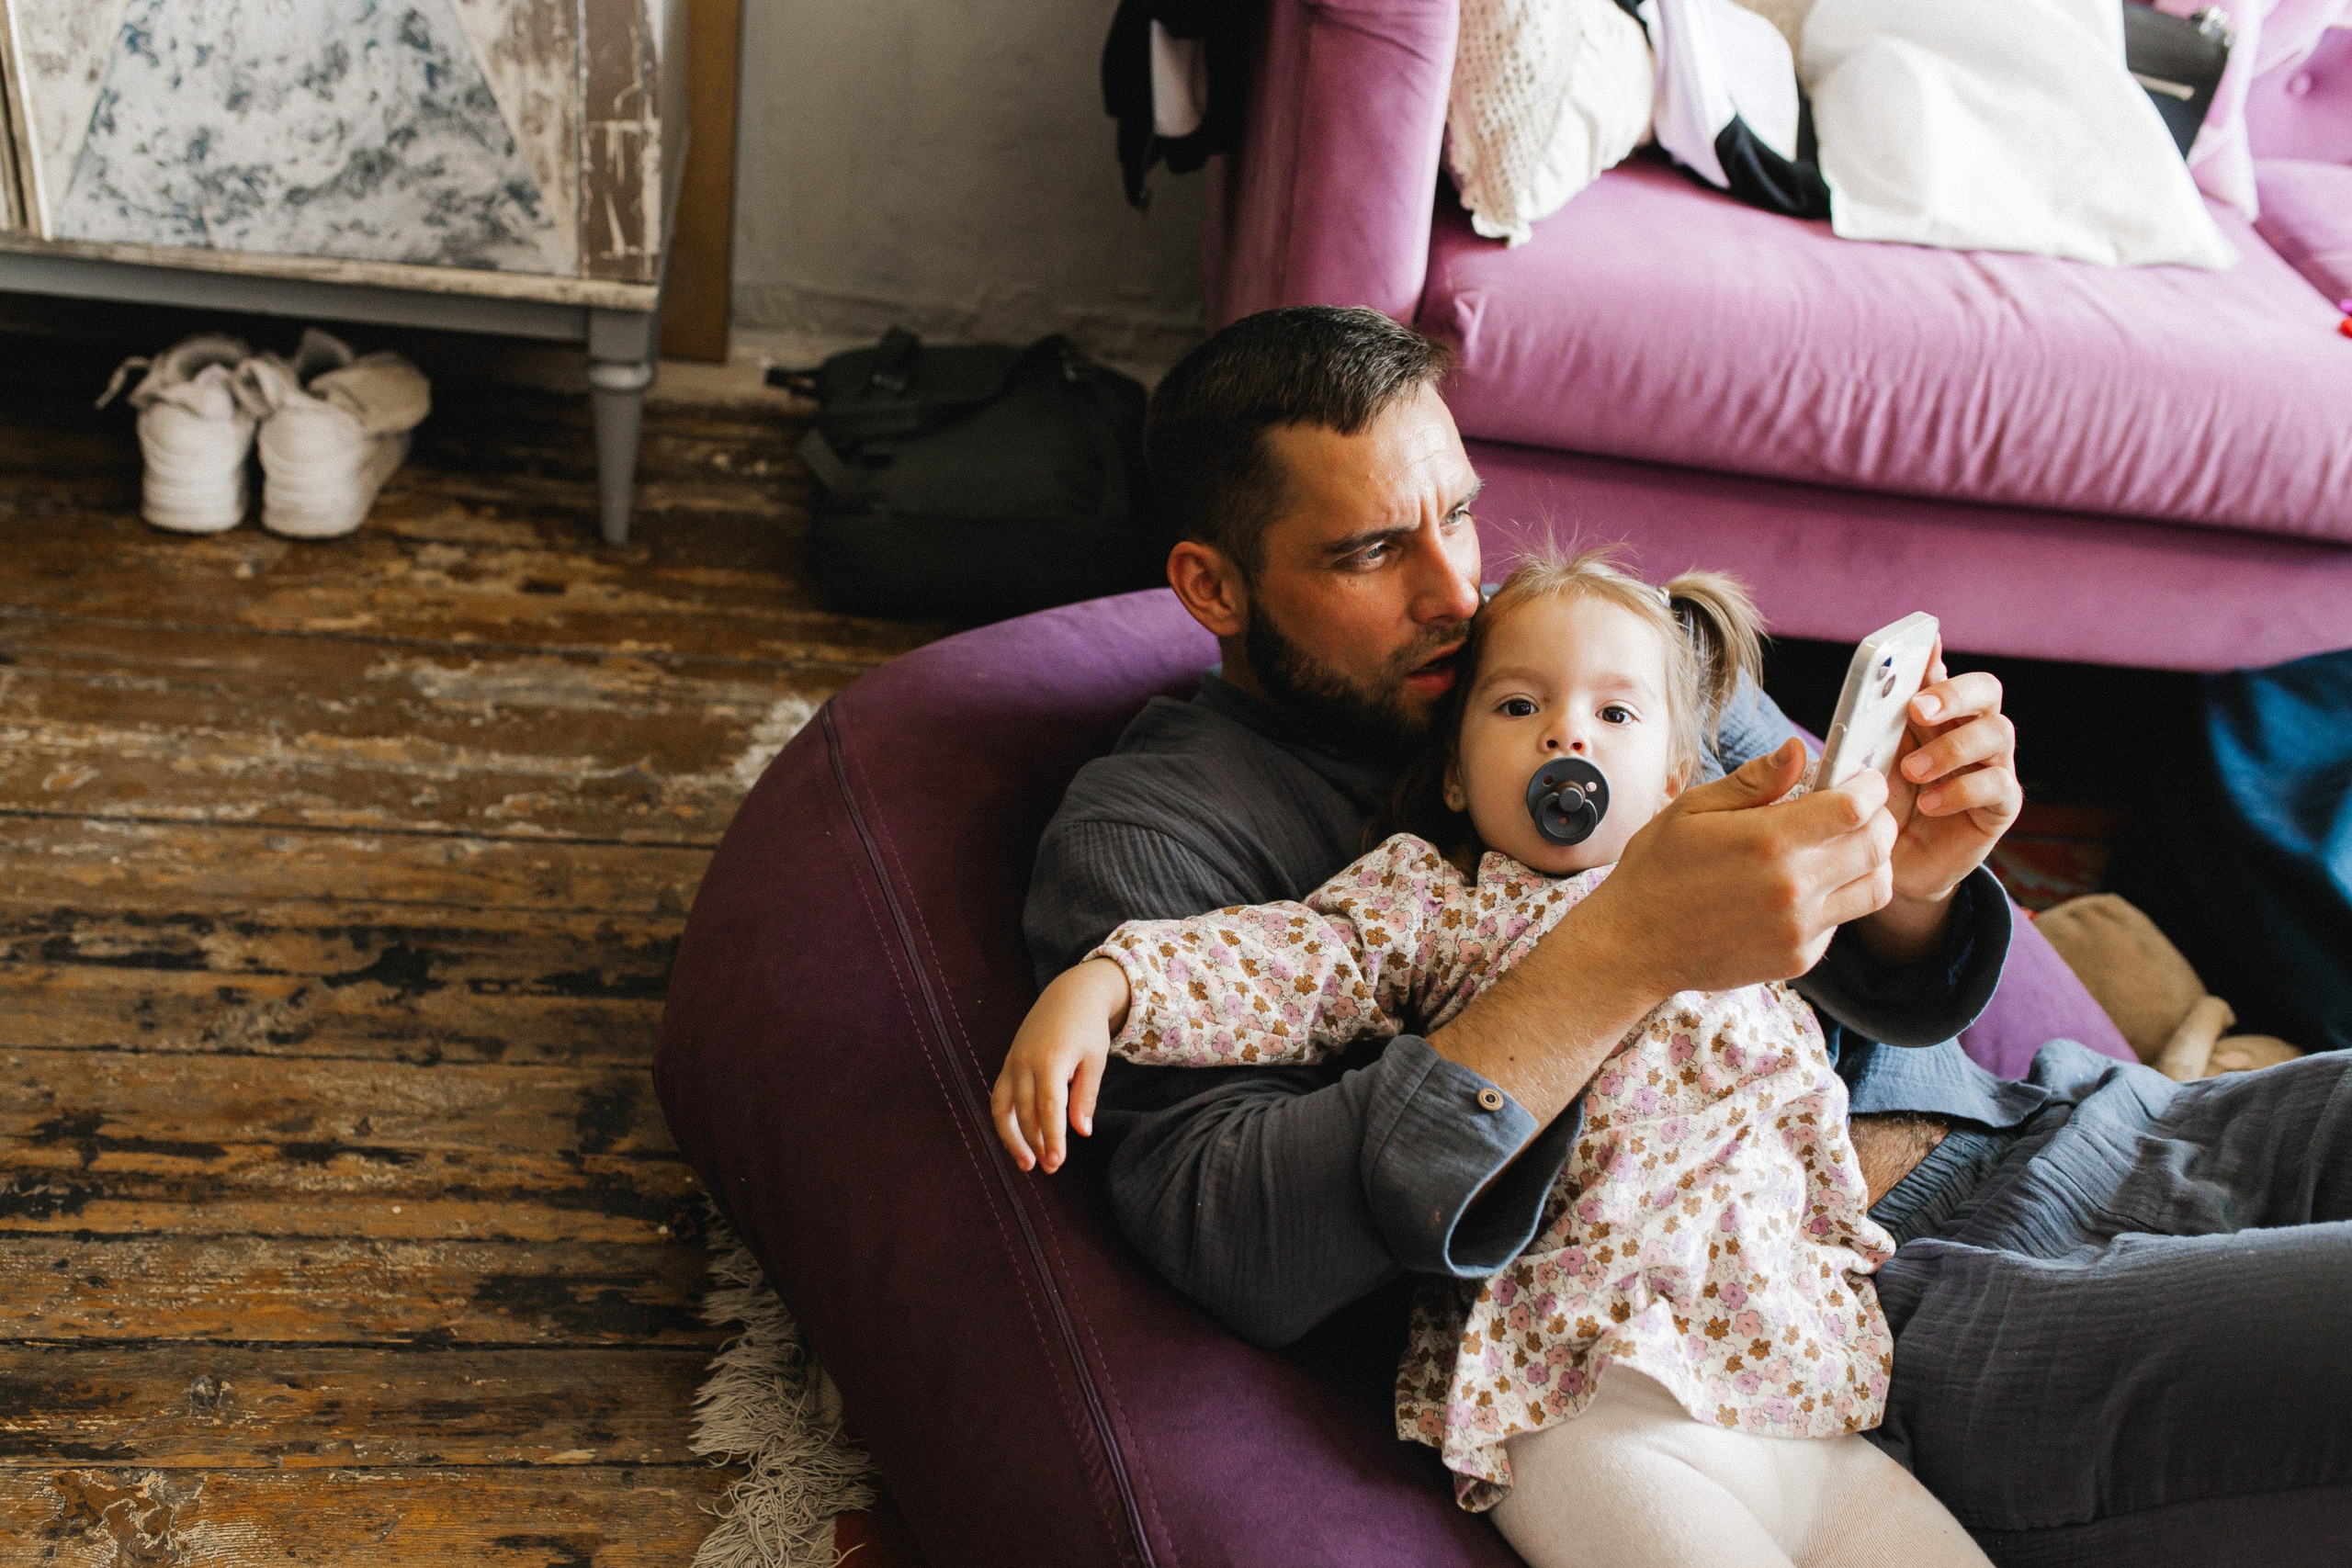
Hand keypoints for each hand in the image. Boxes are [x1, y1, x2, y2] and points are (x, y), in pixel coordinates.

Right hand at [990, 958, 1128, 1173]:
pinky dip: (1005, 1120)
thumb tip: (1081, 1132)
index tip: (1057, 1163)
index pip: (1048, 1109)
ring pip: (1003, 1108)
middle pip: (1025, 1112)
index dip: (1052, 1138)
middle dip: (1036, 1143)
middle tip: (1051, 1168)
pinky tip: (1017, 1139)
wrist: (1069, 994)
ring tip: (1026, 1163)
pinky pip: (999, 1097)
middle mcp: (1025, 1062)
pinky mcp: (1008, 1063)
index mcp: (1051, 1060)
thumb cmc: (1087, 1028)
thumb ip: (1086, 1096)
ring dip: (1012, 1138)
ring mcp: (1012, 1062)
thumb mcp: (1095, 1059)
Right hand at [1425, 737, 1895, 1133]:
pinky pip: (1842, 921)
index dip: (1868, 787)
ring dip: (1869, 860)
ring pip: (1874, 887)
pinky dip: (1836, 897)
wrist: (1633, 944)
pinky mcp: (1799, 957)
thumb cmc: (1657, 870)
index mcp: (1768, 842)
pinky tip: (1801, 887)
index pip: (1856, 807)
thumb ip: (1754, 781)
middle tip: (1859, 809)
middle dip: (1879, 818)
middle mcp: (1794, 888)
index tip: (1861, 779)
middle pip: (1877, 845)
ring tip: (1841, 847)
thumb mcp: (1693, 809)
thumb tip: (1798, 751)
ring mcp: (1800, 928)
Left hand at [1856, 647, 2021, 962]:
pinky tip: (1930, 804)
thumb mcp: (1867, 767)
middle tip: (1917, 710)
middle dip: (1953, 693)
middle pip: (1986, 689)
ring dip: (1952, 747)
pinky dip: (1962, 790)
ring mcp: (1991, 765)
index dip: (1936, 657)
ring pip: (1998, 732)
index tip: (1921, 646)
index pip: (1943, 673)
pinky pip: (1997, 784)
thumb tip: (1866, 691)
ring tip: (1913, 772)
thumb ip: (1870, 730)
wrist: (1891, 867)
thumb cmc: (1878, 808)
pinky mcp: (2000, 804)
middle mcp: (1970, 731)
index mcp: (1935, 715)